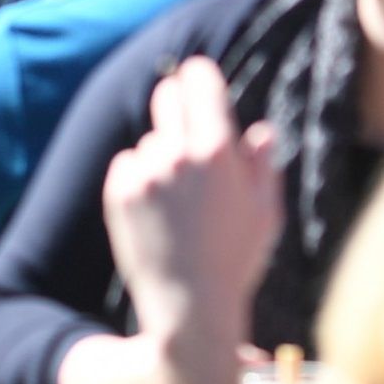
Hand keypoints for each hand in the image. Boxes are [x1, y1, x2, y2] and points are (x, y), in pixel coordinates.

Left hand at [102, 59, 282, 343]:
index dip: (200, 75)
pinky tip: (158, 211)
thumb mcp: (264, 213)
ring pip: (152, 140)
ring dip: (163, 154)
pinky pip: (128, 163)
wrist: (189, 308)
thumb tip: (260, 131)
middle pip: (167, 94)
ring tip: (181, 201)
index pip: (199, 79)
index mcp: (218, 150)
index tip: (199, 78)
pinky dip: (140, 177)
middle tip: (188, 127)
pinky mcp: (118, 192)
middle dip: (178, 103)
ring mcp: (144, 172)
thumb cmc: (236, 261)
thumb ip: (262, 165)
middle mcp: (177, 153)